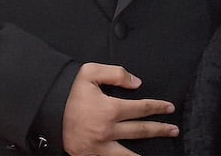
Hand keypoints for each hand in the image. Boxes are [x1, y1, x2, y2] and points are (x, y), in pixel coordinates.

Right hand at [62, 63, 177, 155]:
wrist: (46, 111)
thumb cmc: (69, 92)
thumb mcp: (90, 73)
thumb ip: (116, 73)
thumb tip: (137, 83)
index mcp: (110, 109)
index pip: (141, 108)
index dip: (157, 107)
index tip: (169, 108)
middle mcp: (108, 130)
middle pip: (141, 131)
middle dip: (160, 129)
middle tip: (173, 129)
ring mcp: (100, 146)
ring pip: (129, 153)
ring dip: (147, 151)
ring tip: (161, 150)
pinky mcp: (91, 155)